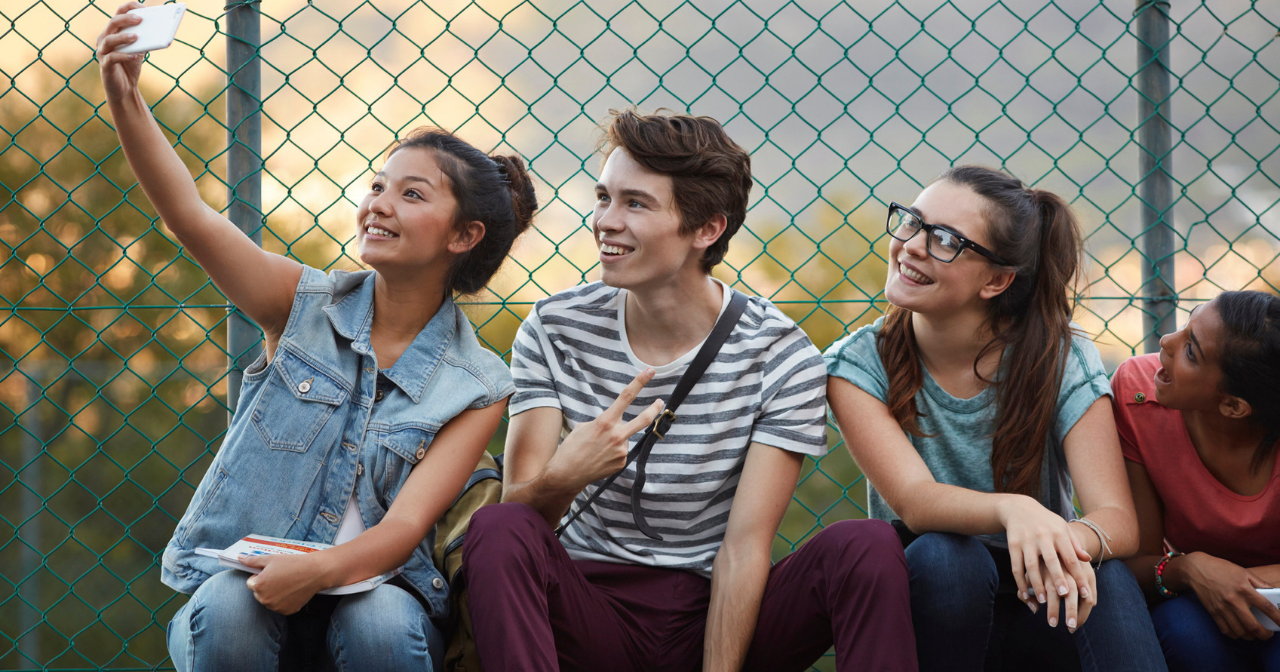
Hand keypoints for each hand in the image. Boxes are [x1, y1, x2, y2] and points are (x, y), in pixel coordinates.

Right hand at [96, 2, 145, 101]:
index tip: (142, 7)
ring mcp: (102, 52)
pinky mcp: (105, 66)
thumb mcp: (139, 50)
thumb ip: (145, 40)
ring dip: (123, 37)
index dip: (129, 8)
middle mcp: (104, 38)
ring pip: (109, 39)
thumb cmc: (131, 65)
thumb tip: (159, 30)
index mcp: (113, 32)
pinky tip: (134, 56)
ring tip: (136, 37)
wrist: (124, 89)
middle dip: (126, 19)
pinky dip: (123, 56)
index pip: (118, 13)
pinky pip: (112, 58)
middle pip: (113, 23)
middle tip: (140, 19)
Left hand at [239, 553, 325, 614]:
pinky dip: (284, 600)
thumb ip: (252, 560)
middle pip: (258, 593)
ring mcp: (276, 607)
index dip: (260, 576)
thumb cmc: (292, 563)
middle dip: (265, 586)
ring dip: (274, 594)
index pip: (250, 583)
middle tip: (280, 577)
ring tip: (287, 583)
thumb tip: (239, 558)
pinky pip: (280, 606)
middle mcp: (265, 599)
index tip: (271, 572)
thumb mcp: (271, 559)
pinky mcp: (287, 611)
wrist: (315, 572)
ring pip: (269, 601)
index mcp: (258, 585)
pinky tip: (292, 591)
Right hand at [543, 368, 664, 490]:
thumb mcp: (583, 427)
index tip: (650, 371)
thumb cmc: (571, 448)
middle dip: (654, 409)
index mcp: (605, 421)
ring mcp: (621, 450)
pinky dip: (612, 452)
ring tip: (598, 449)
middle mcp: (617, 435)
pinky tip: (600, 458)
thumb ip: (603, 422)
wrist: (566, 474)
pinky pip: (621, 451)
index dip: (640, 382)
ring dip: (615, 439)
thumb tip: (614, 424)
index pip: (626, 396)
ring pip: (625, 437)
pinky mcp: (622, 462)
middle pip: (644, 419)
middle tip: (660, 402)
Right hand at [1000, 495, 1095, 631]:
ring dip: (1037, 584)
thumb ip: (1074, 544)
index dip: (1079, 576)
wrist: (1019, 508)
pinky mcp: (1012, 544)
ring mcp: (1026, 541)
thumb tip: (1087, 559)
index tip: (1086, 594)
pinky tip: (1024, 594)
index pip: (1071, 558)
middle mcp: (1043, 536)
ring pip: (1031, 566)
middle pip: (1051, 561)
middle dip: (1058, 579)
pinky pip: (1016, 566)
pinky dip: (1020, 581)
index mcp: (1059, 533)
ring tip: (1044, 600)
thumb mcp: (1062, 528)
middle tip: (1065, 596)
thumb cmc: (1046, 522)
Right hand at [1180, 552, 1279, 640]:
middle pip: (1253, 626)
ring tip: (1254, 633)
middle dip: (1264, 634)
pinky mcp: (1213, 612)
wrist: (1197, 569)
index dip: (1278, 618)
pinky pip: (1226, 630)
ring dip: (1250, 636)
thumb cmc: (1222, 569)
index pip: (1266, 608)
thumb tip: (1274, 592)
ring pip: (1240, 631)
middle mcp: (1234, 601)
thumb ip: (1260, 583)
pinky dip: (1235, 635)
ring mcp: (1222, 608)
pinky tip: (1239, 632)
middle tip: (1267, 634)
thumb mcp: (1244, 572)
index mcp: (1244, 589)